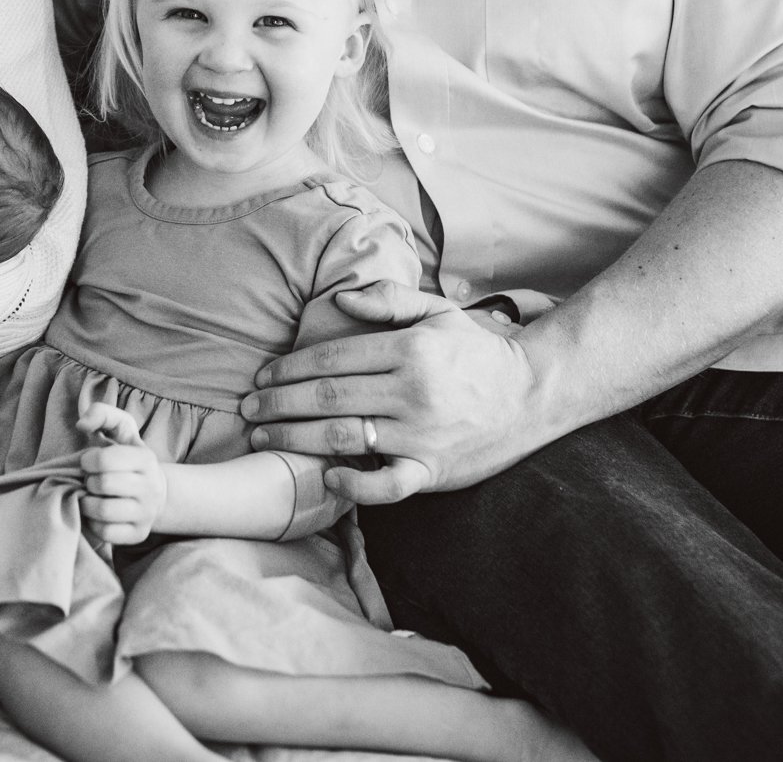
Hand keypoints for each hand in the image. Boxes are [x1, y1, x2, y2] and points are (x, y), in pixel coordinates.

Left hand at [76, 393, 165, 545]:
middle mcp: (151, 487)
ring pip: (103, 512)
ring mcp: (146, 513)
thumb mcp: (120, 430)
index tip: (89, 462)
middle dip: (88, 482)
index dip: (88, 461)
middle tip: (90, 481)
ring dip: (87, 503)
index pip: (105, 460)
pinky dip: (94, 523)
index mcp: (146, 458)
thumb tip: (82, 424)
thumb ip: (102, 413)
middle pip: (102, 485)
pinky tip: (97, 514)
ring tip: (91, 497)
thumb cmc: (126, 457)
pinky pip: (106, 533)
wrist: (153, 491)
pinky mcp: (138, 534)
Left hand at [240, 284, 544, 503]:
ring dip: (295, 439)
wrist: (535, 392)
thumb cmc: (479, 351)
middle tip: (248, 407)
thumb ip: (388, 302)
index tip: (263, 375)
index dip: (290, 368)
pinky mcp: (434, 471)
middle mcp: (412, 391)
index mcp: (410, 350)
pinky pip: (387, 485)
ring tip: (264, 437)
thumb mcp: (438, 312)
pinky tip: (327, 476)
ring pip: (344, 437)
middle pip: (327, 397)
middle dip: (278, 403)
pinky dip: (354, 484)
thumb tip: (339, 298)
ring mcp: (422, 434)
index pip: (333, 358)